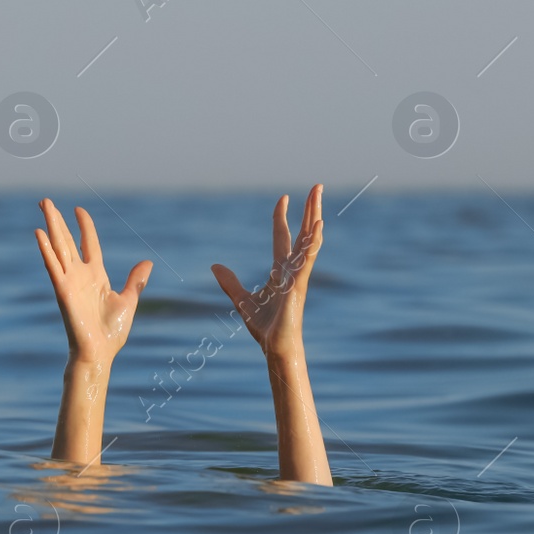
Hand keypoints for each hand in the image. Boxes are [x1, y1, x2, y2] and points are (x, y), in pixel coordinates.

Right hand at [35, 199, 151, 368]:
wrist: (100, 352)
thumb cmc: (111, 332)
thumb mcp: (128, 300)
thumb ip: (135, 280)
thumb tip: (147, 262)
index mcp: (96, 275)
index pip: (89, 243)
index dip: (84, 226)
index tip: (79, 210)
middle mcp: (80, 274)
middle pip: (67, 240)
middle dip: (58, 220)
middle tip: (46, 200)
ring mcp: (70, 281)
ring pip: (58, 247)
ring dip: (50, 226)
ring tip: (44, 205)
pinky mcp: (63, 291)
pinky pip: (53, 267)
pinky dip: (46, 250)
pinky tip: (40, 234)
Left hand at [211, 185, 323, 356]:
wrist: (275, 348)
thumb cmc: (266, 328)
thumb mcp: (242, 300)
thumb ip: (230, 283)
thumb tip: (215, 266)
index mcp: (281, 270)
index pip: (283, 236)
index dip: (282, 216)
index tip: (283, 198)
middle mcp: (293, 268)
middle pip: (303, 232)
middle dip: (309, 209)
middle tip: (316, 186)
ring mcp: (298, 275)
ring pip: (309, 240)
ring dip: (314, 217)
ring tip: (317, 197)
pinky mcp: (299, 285)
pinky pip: (307, 260)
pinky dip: (313, 243)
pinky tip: (318, 226)